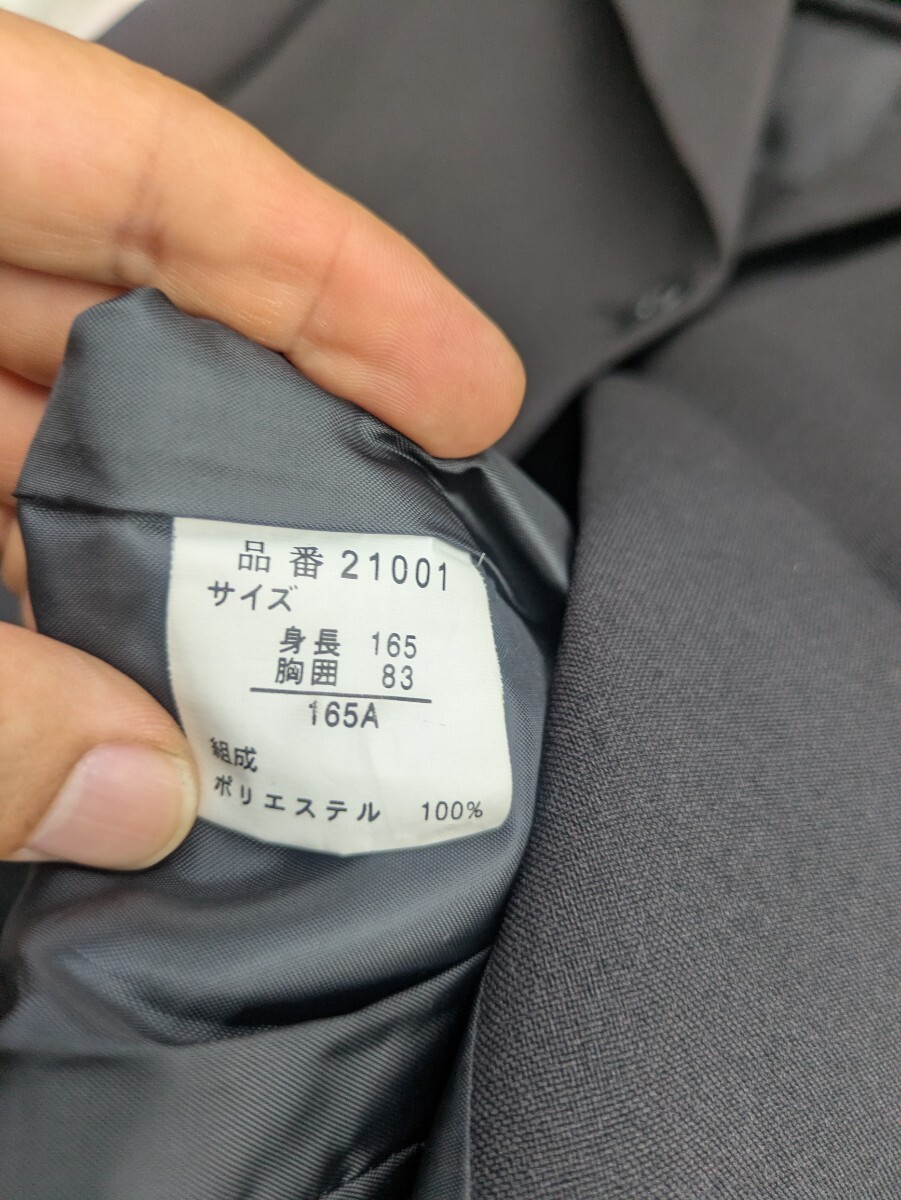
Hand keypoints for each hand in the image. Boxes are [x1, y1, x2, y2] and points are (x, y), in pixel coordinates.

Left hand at [0, 12, 523, 869]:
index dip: (338, 275)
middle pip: (133, 308)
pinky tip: (118, 663)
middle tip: (390, 540)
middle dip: (271, 431)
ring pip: (52, 420)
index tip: (464, 383)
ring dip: (159, 536)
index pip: (157, 167)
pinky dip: (49, 572)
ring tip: (270, 640)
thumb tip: (130, 800)